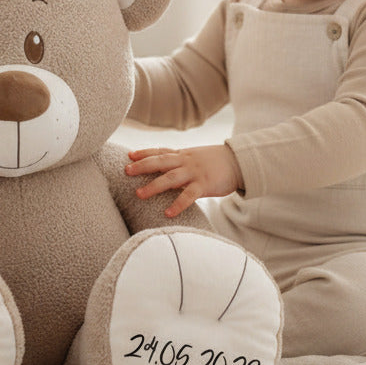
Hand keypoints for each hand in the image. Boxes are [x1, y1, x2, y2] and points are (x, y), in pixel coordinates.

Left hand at [125, 144, 243, 219]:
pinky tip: (167, 213)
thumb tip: (165, 171)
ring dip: (153, 185)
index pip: (160, 151)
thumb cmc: (217, 162)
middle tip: (126, 170)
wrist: (239, 162)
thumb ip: (181, 163)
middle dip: (142, 165)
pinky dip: (177, 204)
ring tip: (138, 194)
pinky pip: (188, 195)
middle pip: (160, 161)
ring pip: (170, 177)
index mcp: (183, 154)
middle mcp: (186, 161)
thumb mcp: (196, 158)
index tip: (129, 155)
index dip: (144, 153)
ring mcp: (195, 172)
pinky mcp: (205, 184)